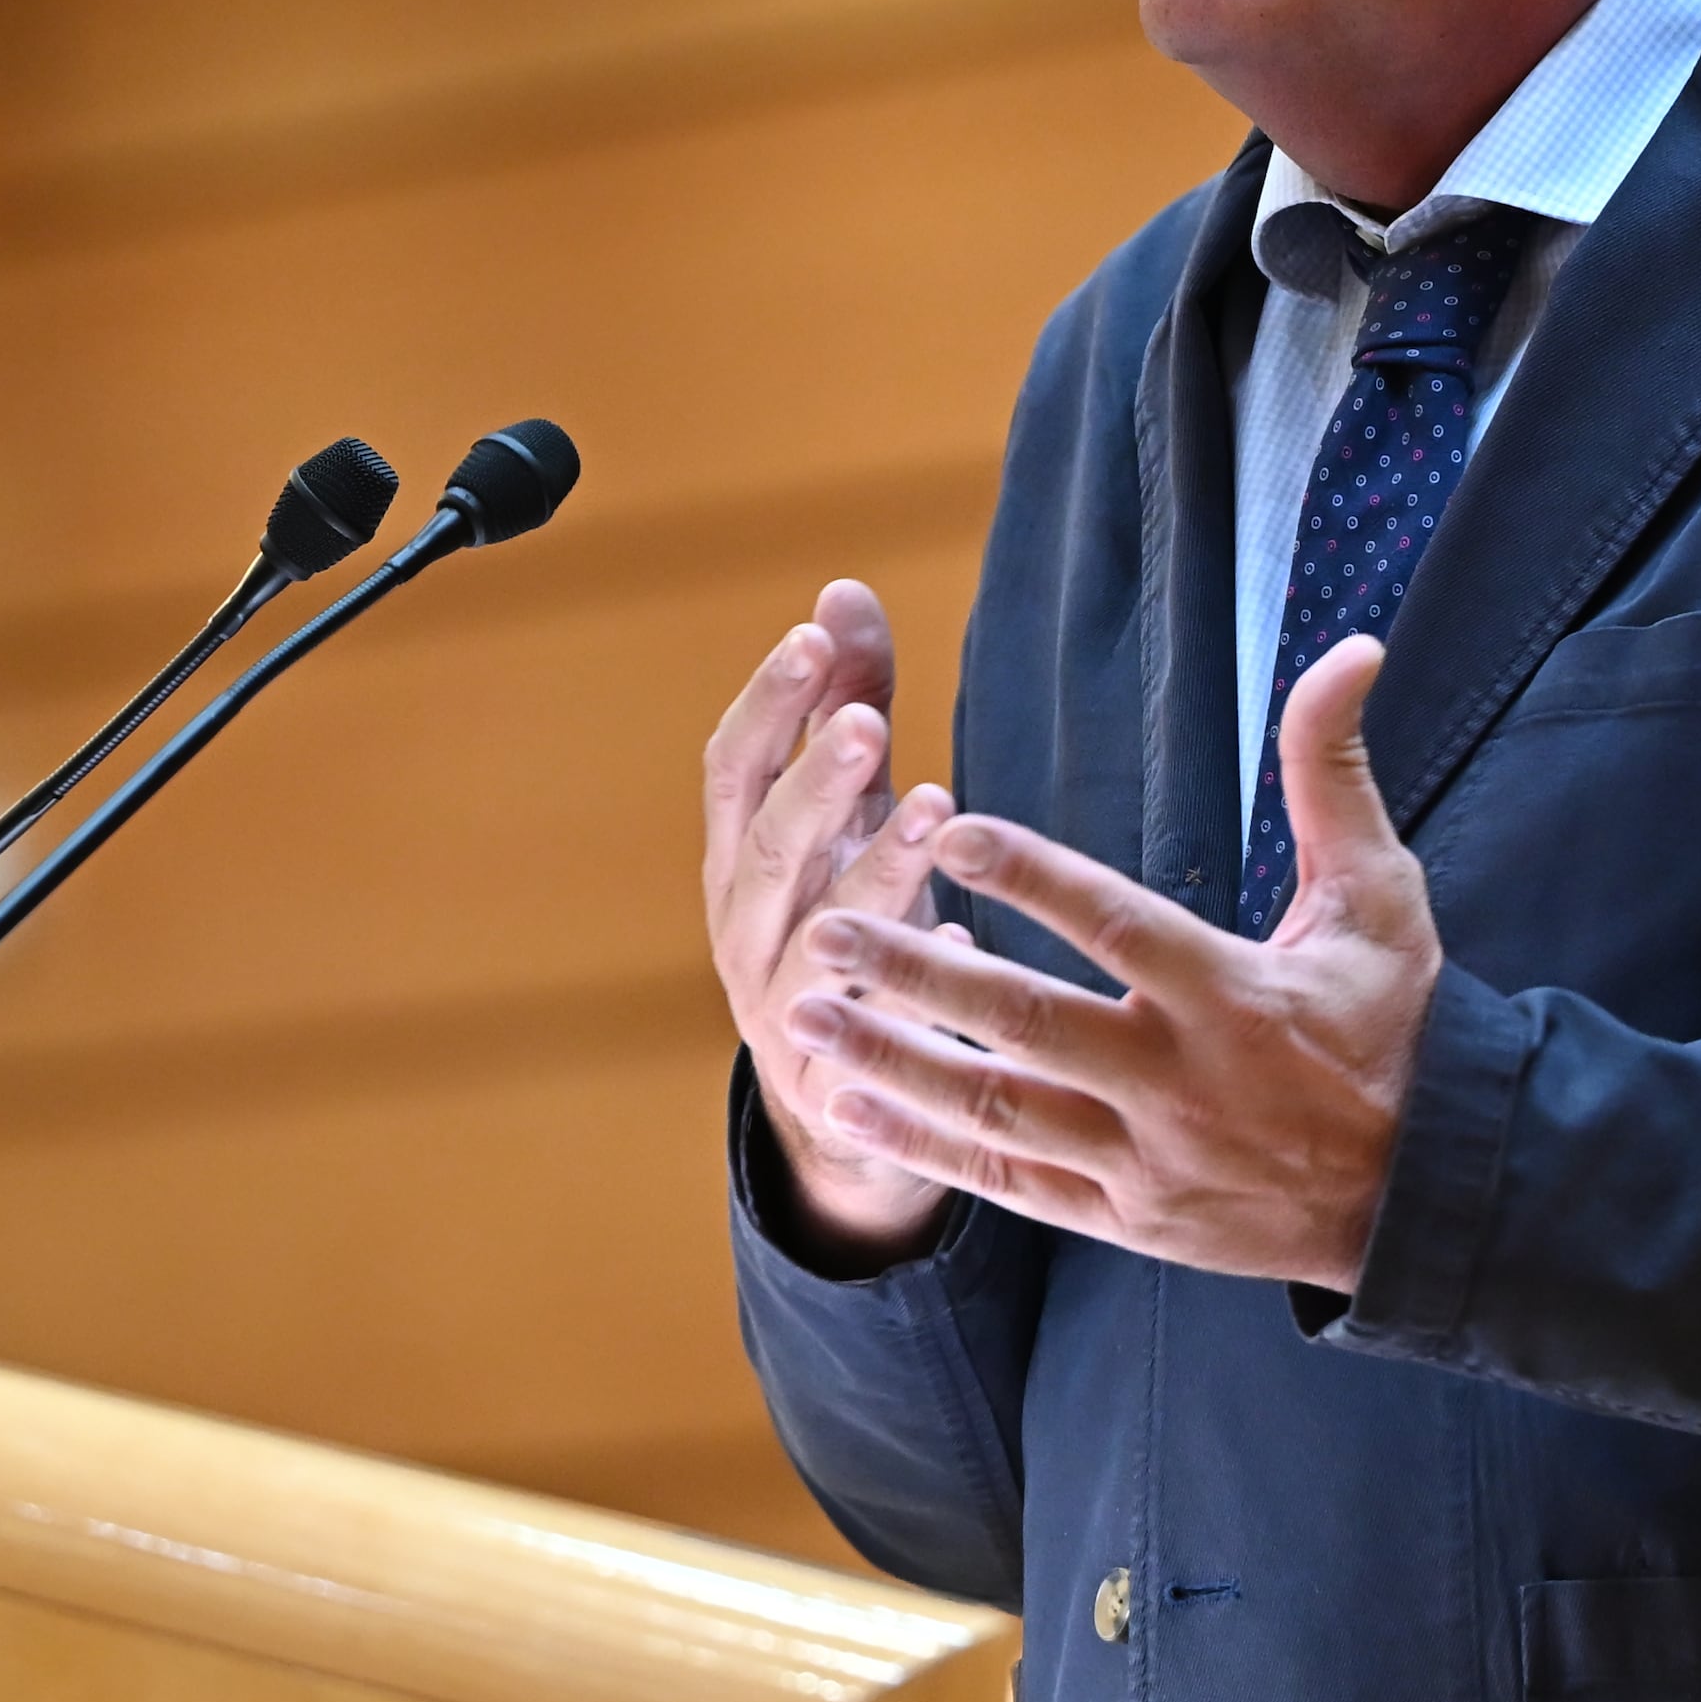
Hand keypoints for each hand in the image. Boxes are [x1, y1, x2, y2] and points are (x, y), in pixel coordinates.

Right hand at [701, 580, 960, 1263]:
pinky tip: (968, 937)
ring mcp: (782, 1009)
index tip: (811, 637)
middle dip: (810, 783)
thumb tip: (843, 591)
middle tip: (866, 723)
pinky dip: (915, 986)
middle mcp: (745, 930)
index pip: (733, 769)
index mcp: (740, 858)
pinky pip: (871, 1034)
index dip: (766, 704)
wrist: (844, 1110)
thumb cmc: (845, 925)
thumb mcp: (846, 818)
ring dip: (873, 873)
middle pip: (763, 848)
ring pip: (815, 940)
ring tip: (935, 810)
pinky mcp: (835, 1082)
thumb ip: (846, 707)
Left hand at [780, 636, 1439, 1290]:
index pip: (1117, 928)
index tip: (951, 829)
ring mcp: (1147, 1162)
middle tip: (829, 930)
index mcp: (1235, 995)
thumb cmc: (1396, 1026)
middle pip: (1030, 1026)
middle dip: (919, 977)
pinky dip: (923, 1149)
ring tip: (804, 1010)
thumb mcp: (1381, 896)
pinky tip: (846, 1108)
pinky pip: (1009, 1186)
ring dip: (894, 1061)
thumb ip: (1334, 774)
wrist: (1428, 1197)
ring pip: (1000, 1113)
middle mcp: (1182, 1085)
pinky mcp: (1126, 1220)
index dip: (1034, 879)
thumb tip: (1352, 647)